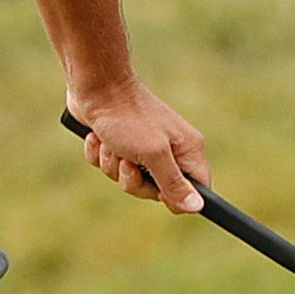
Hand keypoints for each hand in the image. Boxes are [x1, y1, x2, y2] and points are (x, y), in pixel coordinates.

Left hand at [69, 82, 211, 214]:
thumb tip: (197, 207)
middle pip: (156, 191)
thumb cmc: (128, 117)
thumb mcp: (154, 155)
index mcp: (187, 149)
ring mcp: (142, 147)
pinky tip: (98, 136)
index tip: (157, 190)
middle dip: (134, 180)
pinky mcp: (118, 143)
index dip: (177, 198)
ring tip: (111, 143)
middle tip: (128, 161)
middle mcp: (168, 150)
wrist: (97, 86)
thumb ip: (174, 183)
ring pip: (128, 180)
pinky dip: (100, 154)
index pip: (196, 190)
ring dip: (113, 165)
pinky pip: (109, 166)